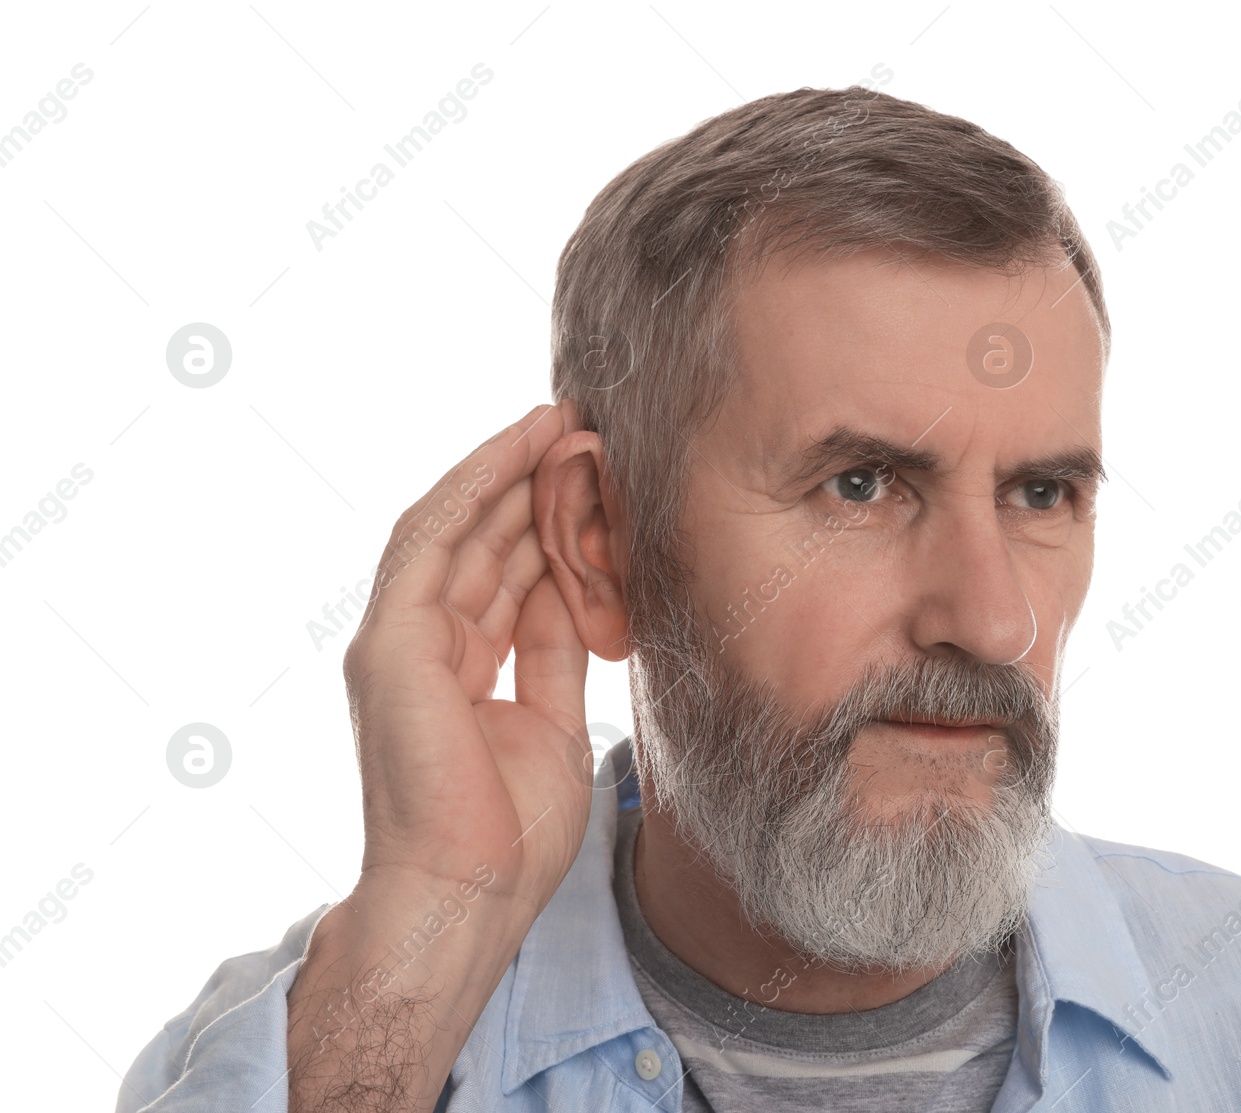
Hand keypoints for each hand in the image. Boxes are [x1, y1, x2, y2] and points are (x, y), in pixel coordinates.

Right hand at [342, 398, 592, 935]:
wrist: (469, 895)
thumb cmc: (510, 832)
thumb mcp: (551, 719)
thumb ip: (554, 651)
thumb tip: (578, 590)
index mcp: (452, 670)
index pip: (497, 573)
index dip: (542, 520)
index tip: (589, 476)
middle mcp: (418, 646)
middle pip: (478, 541)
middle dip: (530, 482)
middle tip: (585, 428)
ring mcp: (397, 642)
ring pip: (453, 528)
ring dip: (505, 470)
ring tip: (558, 421)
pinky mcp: (390, 644)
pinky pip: (432, 543)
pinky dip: (474, 490)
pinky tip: (516, 451)